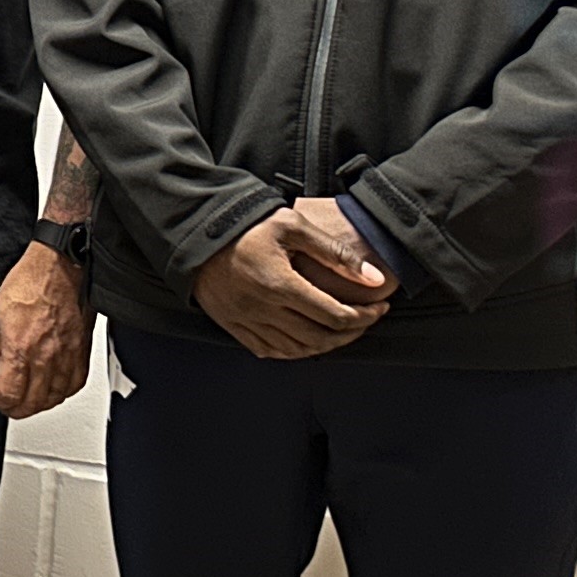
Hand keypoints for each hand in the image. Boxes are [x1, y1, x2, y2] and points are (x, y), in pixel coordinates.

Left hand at [0, 240, 92, 417]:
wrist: (60, 269)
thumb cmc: (29, 284)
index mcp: (20, 349)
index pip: (10, 394)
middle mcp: (46, 358)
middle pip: (32, 403)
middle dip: (15, 408)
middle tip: (7, 402)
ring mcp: (67, 357)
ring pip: (55, 398)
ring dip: (38, 404)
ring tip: (26, 398)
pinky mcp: (82, 353)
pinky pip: (74, 385)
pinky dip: (61, 394)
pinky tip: (51, 390)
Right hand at [189, 204, 389, 359]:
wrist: (197, 230)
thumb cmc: (246, 224)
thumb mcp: (293, 225)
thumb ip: (335, 252)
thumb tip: (375, 279)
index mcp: (279, 284)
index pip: (336, 315)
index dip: (365, 316)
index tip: (379, 306)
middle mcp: (261, 308)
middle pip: (320, 337)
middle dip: (353, 332)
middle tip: (367, 319)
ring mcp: (244, 320)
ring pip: (296, 350)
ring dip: (326, 345)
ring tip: (342, 330)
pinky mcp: (232, 324)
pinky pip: (269, 351)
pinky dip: (294, 351)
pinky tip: (307, 339)